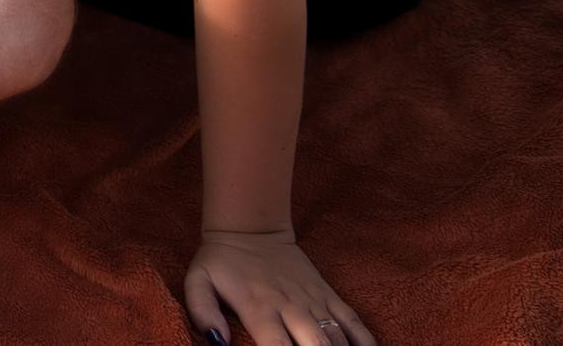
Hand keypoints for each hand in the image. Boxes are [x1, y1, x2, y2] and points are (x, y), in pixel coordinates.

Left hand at [185, 229, 374, 345]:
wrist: (250, 228)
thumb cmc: (221, 261)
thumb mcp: (198, 281)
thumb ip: (202, 311)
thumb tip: (216, 342)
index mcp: (259, 308)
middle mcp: (290, 306)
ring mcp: (312, 300)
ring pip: (336, 338)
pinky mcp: (327, 293)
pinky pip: (353, 321)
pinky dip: (364, 341)